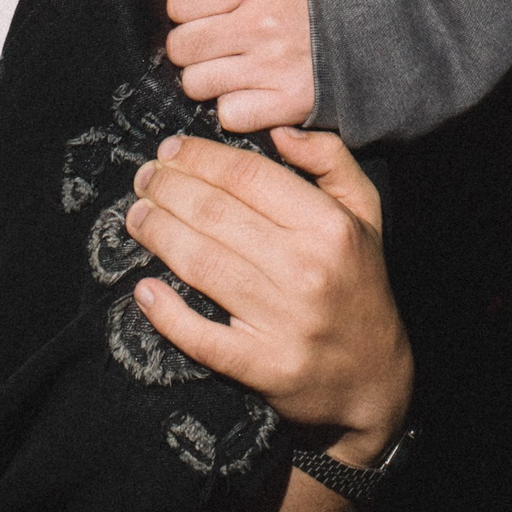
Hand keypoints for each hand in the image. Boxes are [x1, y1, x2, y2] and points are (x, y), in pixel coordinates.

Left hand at [127, 128, 411, 464]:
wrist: (374, 380)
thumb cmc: (360, 285)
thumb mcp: (365, 212)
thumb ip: (330, 158)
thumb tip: (279, 130)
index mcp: (329, 226)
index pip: (249, 175)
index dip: (201, 157)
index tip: (170, 150)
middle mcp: (306, 269)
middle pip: (216, 215)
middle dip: (168, 189)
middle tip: (144, 178)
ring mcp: (282, 321)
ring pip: (203, 265)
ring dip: (159, 235)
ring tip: (137, 216)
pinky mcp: (263, 366)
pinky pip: (202, 337)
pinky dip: (167, 313)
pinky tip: (144, 289)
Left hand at [166, 0, 314, 133]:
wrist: (391, 23)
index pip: (181, 1)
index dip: (188, 7)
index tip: (206, 11)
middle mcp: (260, 23)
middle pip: (182, 46)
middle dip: (192, 45)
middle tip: (217, 43)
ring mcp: (272, 67)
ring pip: (196, 84)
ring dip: (209, 79)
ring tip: (233, 68)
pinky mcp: (288, 104)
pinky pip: (229, 115)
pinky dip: (236, 108)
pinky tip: (253, 92)